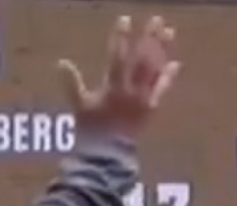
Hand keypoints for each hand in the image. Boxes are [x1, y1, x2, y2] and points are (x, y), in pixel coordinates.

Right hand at [59, 15, 178, 140]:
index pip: (117, 56)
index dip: (120, 37)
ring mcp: (143, 99)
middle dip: (149, 38)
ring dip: (162, 50)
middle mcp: (130, 90)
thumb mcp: (79, 106)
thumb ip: (72, 83)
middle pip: (142, 59)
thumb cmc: (90, 131)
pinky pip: (161, 90)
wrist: (107, 155)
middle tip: (157, 20)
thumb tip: (61, 63)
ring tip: (169, 32)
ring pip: (154, 70)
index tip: (125, 19)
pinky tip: (175, 64)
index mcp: (112, 87)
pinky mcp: (151, 109)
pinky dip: (168, 77)